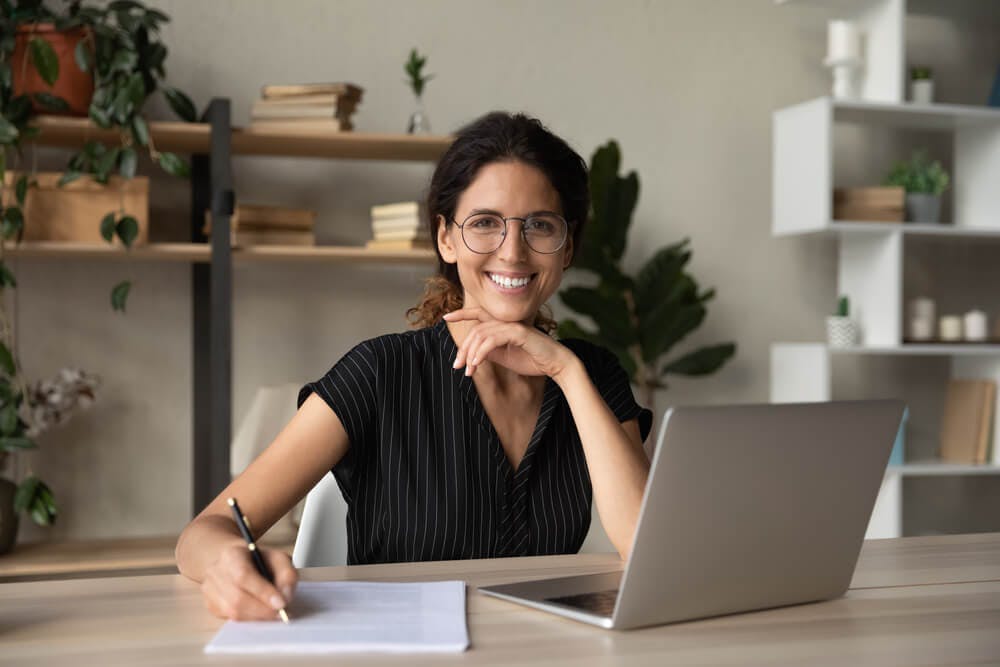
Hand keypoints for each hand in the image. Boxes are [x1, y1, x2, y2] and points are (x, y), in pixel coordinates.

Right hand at [200, 543, 297, 620]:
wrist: (237, 562)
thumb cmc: (259, 561)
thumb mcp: (279, 559)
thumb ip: (287, 575)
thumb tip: (285, 597)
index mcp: (232, 554)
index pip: (243, 575)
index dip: (263, 592)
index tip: (281, 603)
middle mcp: (215, 571)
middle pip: (237, 597)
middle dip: (263, 609)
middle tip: (281, 613)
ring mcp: (209, 589)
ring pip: (233, 611)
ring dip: (257, 616)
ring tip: (273, 613)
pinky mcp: (210, 605)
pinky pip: (230, 618)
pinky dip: (248, 619)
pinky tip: (259, 612)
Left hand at [443, 308, 576, 380]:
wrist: (555, 364)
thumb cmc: (532, 360)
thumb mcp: (505, 357)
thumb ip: (490, 352)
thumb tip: (472, 354)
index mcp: (503, 325)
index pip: (479, 314)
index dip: (462, 313)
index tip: (445, 317)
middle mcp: (507, 321)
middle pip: (476, 329)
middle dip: (463, 348)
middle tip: (456, 365)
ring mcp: (513, 325)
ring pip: (482, 334)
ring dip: (471, 353)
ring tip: (467, 370)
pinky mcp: (519, 332)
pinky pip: (493, 339)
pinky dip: (482, 351)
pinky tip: (477, 363)